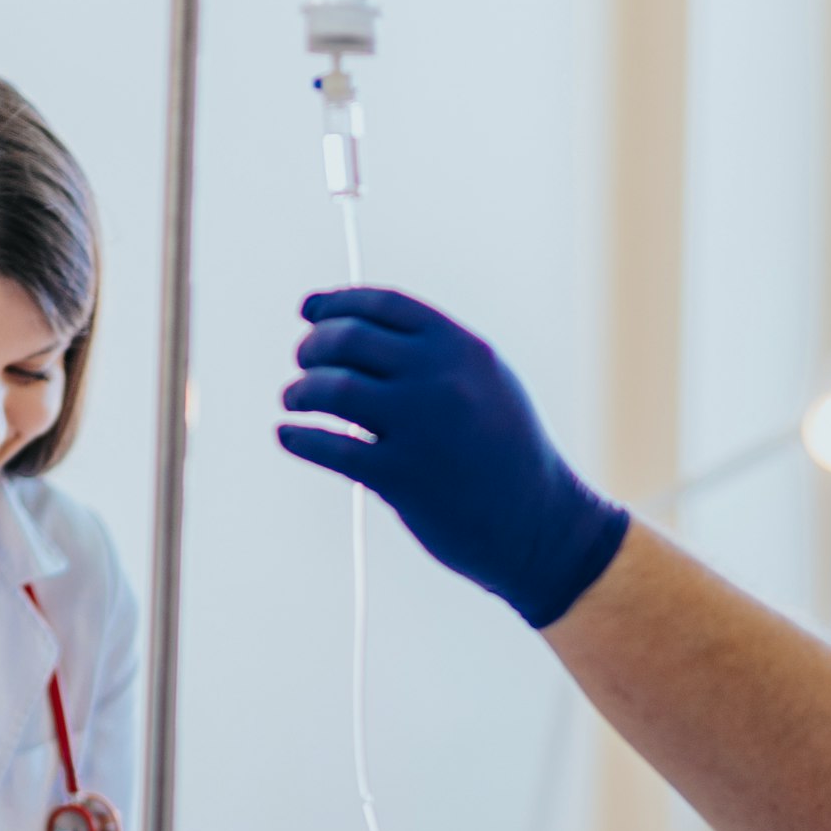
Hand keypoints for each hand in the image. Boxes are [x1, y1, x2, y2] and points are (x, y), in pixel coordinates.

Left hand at [276, 289, 630, 627]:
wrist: (542, 527)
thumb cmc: (509, 454)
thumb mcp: (488, 383)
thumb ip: (436, 354)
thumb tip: (361, 331)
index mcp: (462, 348)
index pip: (382, 304)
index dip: (336, 303)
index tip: (310, 312)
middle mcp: (440, 379)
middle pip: (348, 340)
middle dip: (312, 347)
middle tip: (302, 364)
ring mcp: (421, 427)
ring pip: (332, 388)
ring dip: (300, 391)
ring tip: (294, 400)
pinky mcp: (402, 478)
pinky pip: (331, 447)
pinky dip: (299, 438)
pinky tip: (288, 436)